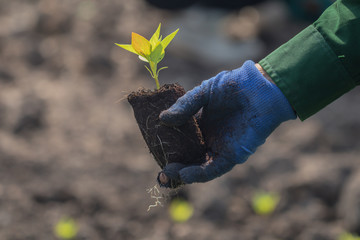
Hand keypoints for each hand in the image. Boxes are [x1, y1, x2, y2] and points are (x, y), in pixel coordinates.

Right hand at [158, 60, 295, 185]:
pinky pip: (213, 169)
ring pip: (199, 167)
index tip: (153, 148)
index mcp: (201, 124)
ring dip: (183, 174)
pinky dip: (198, 174)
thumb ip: (185, 106)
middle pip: (188, 157)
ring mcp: (220, 148)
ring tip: (166, 174)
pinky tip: (183, 174)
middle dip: (173, 166)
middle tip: (159, 172)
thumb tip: (163, 119)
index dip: (168, 146)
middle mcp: (209, 138)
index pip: (181, 140)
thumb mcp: (203, 93)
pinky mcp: (232, 155)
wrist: (260, 88)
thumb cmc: (234, 86)